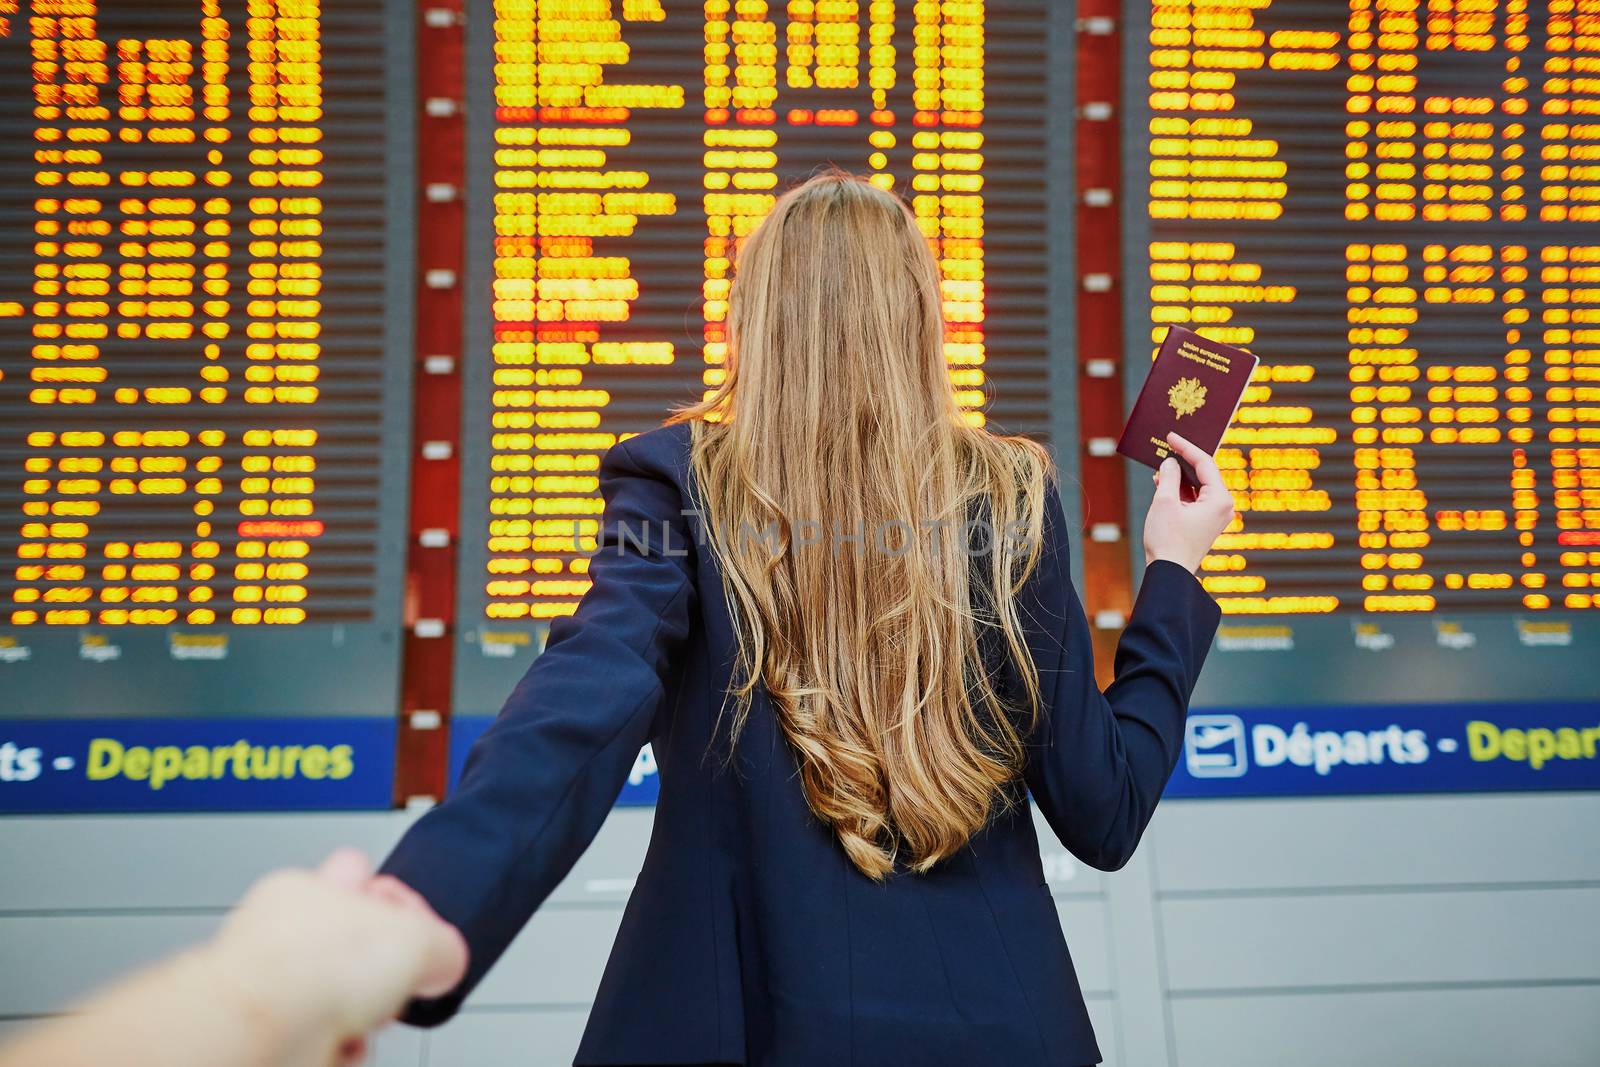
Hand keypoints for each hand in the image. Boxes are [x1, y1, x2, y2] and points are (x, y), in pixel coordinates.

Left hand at [199, 850, 467, 1066]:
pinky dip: (338, 1050)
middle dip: (380, 973)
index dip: (393, 898)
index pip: (359, 872)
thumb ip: (442, 945)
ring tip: (365, 1021)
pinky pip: (319, 1040)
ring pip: (335, 999)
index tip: (414, 924)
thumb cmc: (310, 968)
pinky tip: (340, 1046)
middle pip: (350, 946)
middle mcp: (284, 932)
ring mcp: (272, 985)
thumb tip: (444, 963)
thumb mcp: (420, 939)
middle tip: (391, 980)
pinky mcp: (269, 1032)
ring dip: (361, 1018)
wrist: (261, 1031)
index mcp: (310, 887)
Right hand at [1143, 432, 1235, 573]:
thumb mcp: (1164, 502)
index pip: (1205, 463)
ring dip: (1179, 478)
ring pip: (1198, 487)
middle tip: (1167, 448)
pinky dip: (1180, 492)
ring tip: (1159, 470)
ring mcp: (1216, 516)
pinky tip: (1163, 486)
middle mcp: (1223, 506)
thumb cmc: (1168, 540)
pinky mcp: (1206, 523)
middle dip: (1183, 462)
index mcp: (1220, 499)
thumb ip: (1169, 476)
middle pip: (1204, 474)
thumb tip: (1171, 462)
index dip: (1186, 447)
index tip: (1172, 436)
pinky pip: (1195, 499)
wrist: (1170, 572)